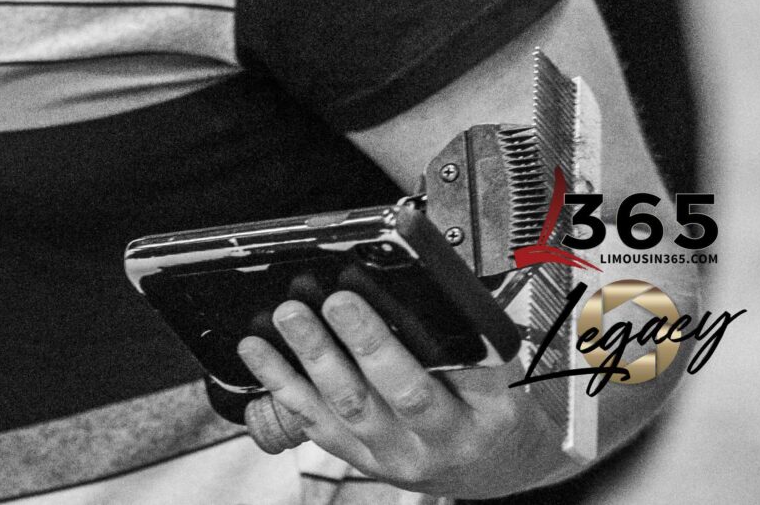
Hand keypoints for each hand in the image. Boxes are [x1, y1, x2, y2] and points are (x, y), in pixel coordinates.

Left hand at [237, 294, 565, 495]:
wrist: (489, 470)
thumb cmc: (492, 415)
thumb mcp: (502, 381)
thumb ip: (466, 345)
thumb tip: (419, 289)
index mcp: (484, 418)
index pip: (463, 378)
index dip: (436, 342)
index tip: (404, 304)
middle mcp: (438, 443)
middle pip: (402, 394)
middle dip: (368, 344)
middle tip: (340, 302)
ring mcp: (392, 455)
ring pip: (348, 408)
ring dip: (315, 357)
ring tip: (291, 317)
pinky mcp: (357, 457)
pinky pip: (313, 420)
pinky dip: (281, 383)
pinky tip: (257, 352)